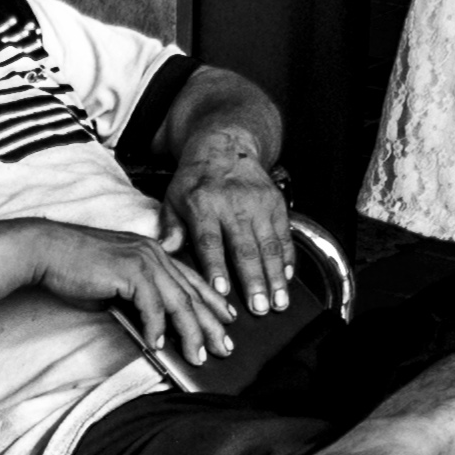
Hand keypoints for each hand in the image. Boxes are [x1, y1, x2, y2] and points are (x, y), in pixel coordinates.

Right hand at [21, 222, 240, 365]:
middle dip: (211, 324)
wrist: (48, 250)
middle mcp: (155, 253)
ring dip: (190, 333)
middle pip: (192, 294)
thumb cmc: (75, 269)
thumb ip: (138, 300)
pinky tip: (159, 346)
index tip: (227, 321)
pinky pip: (152, 306)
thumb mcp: (115, 285)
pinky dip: (157, 328)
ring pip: (179, 302)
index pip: (192, 280)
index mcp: (154, 252)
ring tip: (198, 357)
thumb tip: (155, 328)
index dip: (212, 302)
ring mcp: (144, 259)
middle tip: (224, 348)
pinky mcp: (130, 271)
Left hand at [161, 137, 292, 318]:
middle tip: (259, 308)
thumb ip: (171, 227)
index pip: (210, 241)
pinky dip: (287, 258)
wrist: (225, 145)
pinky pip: (283, 235)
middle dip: (254, 281)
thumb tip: (167, 251)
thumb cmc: (195, 179)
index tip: (222, 290)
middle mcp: (234, 204)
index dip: (216, 267)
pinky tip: (287, 278)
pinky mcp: (276, 203)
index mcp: (204, 204)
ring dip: (275, 277)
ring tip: (278, 302)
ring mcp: (258, 203)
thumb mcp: (173, 198)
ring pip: (269, 245)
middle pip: (245, 248)